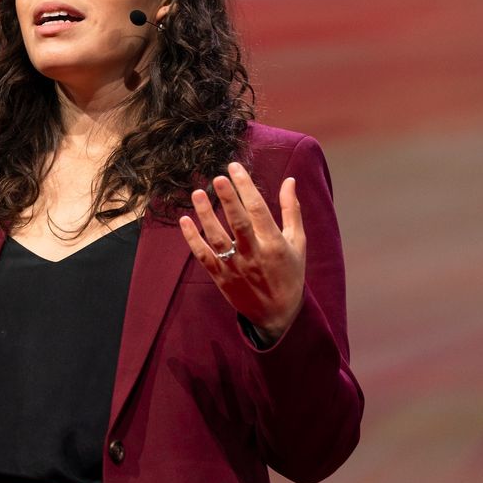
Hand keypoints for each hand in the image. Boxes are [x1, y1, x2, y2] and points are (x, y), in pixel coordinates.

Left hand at [178, 162, 305, 341]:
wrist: (277, 314)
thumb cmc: (290, 273)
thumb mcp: (297, 242)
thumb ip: (291, 210)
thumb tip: (289, 180)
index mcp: (274, 244)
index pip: (259, 210)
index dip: (246, 188)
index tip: (234, 168)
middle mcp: (254, 254)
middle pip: (238, 223)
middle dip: (228, 199)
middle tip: (216, 178)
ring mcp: (235, 267)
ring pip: (217, 238)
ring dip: (206, 215)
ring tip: (197, 193)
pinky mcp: (220, 277)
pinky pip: (203, 256)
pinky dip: (192, 239)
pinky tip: (184, 220)